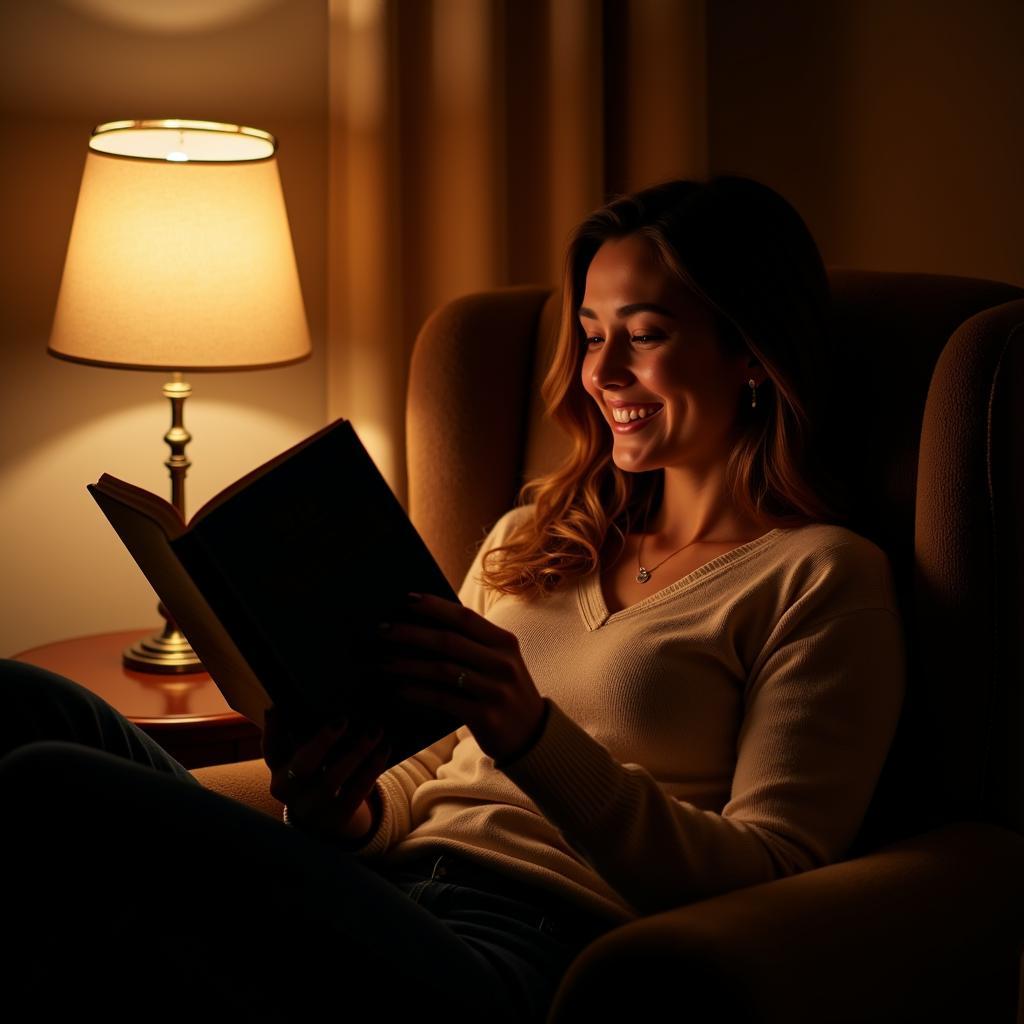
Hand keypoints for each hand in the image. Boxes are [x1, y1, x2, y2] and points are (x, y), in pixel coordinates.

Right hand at [262, 706, 390, 842]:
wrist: (324, 817)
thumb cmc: (317, 771)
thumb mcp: (304, 756)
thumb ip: (305, 732)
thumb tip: (320, 700)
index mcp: (278, 767)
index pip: (270, 747)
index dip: (272, 728)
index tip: (279, 705)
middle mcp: (289, 788)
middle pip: (301, 767)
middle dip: (321, 742)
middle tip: (342, 719)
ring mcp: (311, 805)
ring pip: (331, 779)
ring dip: (356, 752)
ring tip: (375, 730)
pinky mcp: (335, 816)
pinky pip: (355, 791)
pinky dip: (371, 768)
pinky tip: (384, 748)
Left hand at [373, 593, 546, 762]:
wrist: (534, 736)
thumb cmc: (503, 693)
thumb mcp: (498, 663)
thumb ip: (470, 645)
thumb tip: (421, 626)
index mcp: (504, 642)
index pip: (464, 617)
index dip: (433, 606)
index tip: (404, 599)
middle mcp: (502, 663)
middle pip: (448, 641)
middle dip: (410, 633)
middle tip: (381, 630)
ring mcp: (495, 690)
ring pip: (442, 670)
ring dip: (407, 665)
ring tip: (382, 663)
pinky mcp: (486, 717)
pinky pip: (443, 700)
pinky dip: (417, 694)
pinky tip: (398, 691)